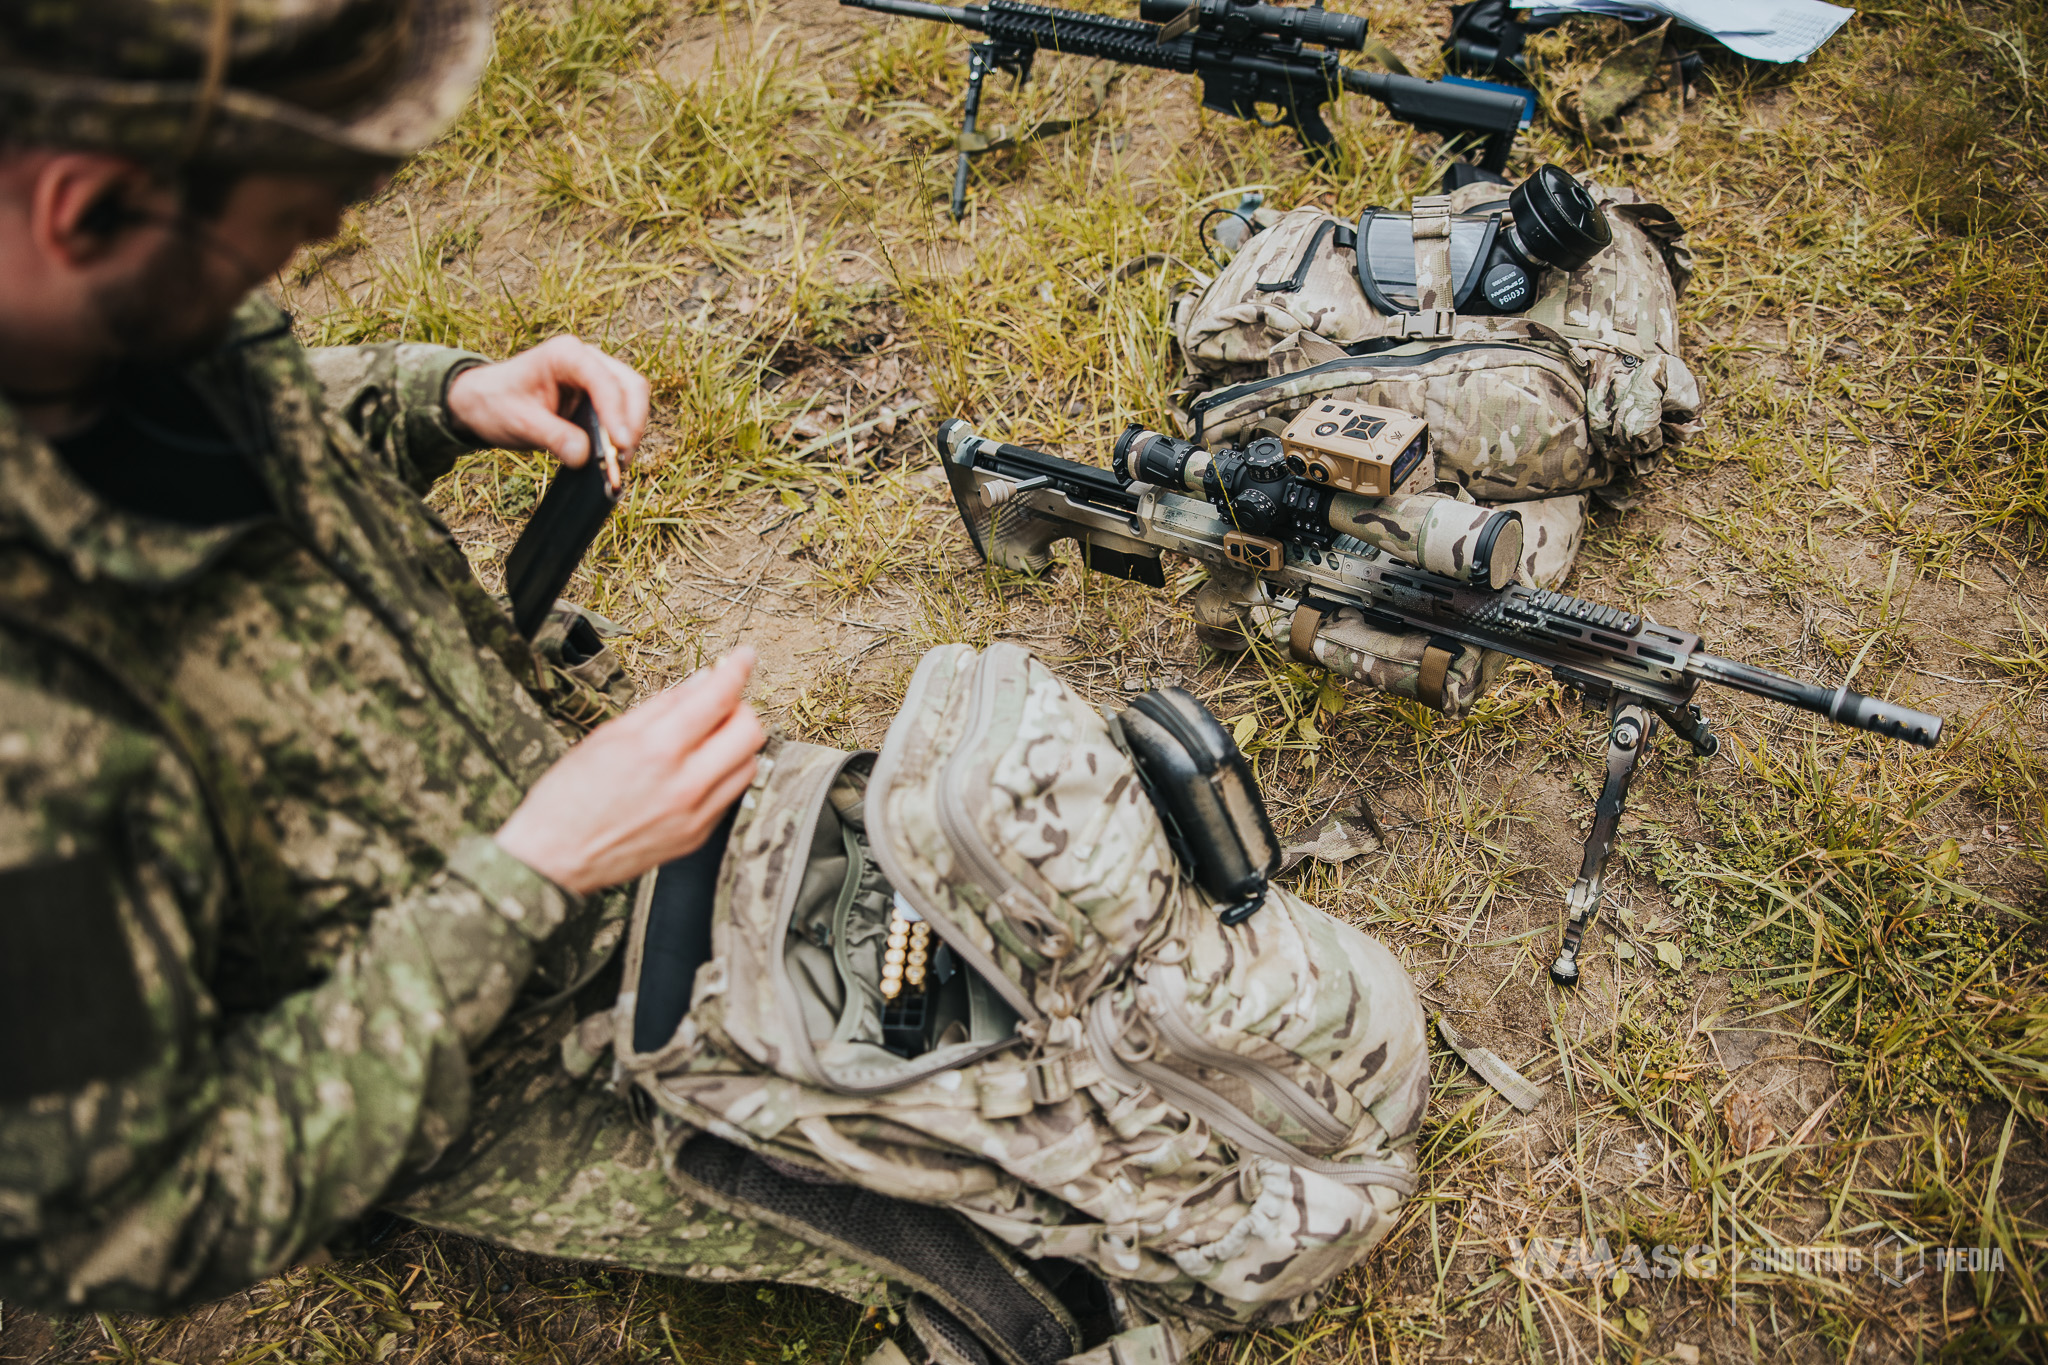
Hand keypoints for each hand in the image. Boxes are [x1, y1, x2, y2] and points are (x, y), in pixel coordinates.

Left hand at [445, 335, 650, 468]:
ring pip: (632, 399)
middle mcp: (587, 359)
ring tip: (617, 463)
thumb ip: (553, 436)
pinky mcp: (598, 396)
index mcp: (565, 354)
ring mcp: (596, 375)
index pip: (604, 381)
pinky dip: (622, 434)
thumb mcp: (519, 422)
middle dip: (631, 424)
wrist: (483, 401)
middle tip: (621, 460)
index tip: (620, 446)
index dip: (617, 414)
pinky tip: (612, 455)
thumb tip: (584, 457)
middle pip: (630, 386)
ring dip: (630, 430)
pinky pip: (623, 412)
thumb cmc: (495, 402)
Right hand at [495, 649, 763, 893]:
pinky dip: (723, 773)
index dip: (736, 669)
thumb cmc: (569, 795)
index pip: (718, 698)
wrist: (554, 857)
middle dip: (740, 708)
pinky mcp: (698, 835)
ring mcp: (696, 814)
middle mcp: (685, 784)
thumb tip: (701, 682)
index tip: (743, 657)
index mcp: (658, 750)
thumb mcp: (609, 735)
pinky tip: (697, 769)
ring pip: (749, 765)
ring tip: (707, 738)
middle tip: (719, 704)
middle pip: (750, 732)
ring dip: (736, 743)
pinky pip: (731, 794)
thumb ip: (663, 706)